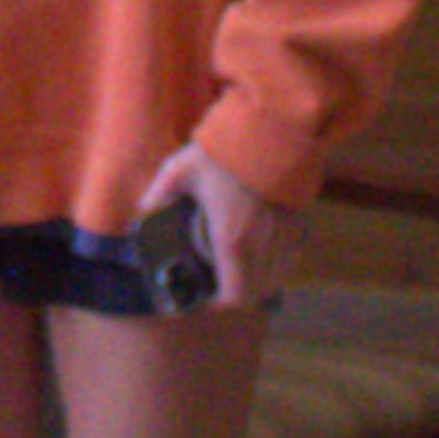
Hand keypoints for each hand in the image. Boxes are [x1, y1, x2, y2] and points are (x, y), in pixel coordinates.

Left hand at [140, 141, 300, 309]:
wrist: (270, 131)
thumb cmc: (222, 154)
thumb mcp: (178, 172)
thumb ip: (157, 196)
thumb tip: (141, 213)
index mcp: (232, 242)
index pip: (234, 298)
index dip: (218, 306)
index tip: (203, 300)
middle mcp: (262, 247)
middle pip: (255, 295)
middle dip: (235, 298)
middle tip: (215, 288)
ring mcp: (283, 237)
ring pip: (275, 280)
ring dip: (256, 284)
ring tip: (235, 274)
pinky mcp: (297, 224)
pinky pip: (289, 259)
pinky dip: (275, 266)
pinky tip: (259, 255)